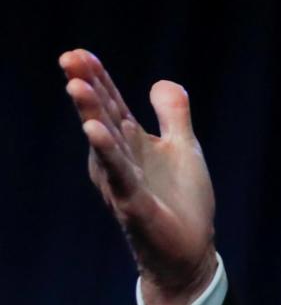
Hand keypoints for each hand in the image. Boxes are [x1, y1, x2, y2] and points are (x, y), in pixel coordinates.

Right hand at [61, 49, 217, 304]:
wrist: (188, 252)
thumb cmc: (181, 202)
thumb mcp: (183, 148)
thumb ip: (173, 115)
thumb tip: (161, 81)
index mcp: (131, 144)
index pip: (112, 104)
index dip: (98, 78)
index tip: (79, 52)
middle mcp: (120, 159)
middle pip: (102, 116)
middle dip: (88, 87)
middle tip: (68, 58)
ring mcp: (123, 182)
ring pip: (105, 142)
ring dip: (91, 113)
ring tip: (76, 85)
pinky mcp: (133, 204)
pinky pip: (119, 175)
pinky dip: (107, 152)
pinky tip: (94, 131)